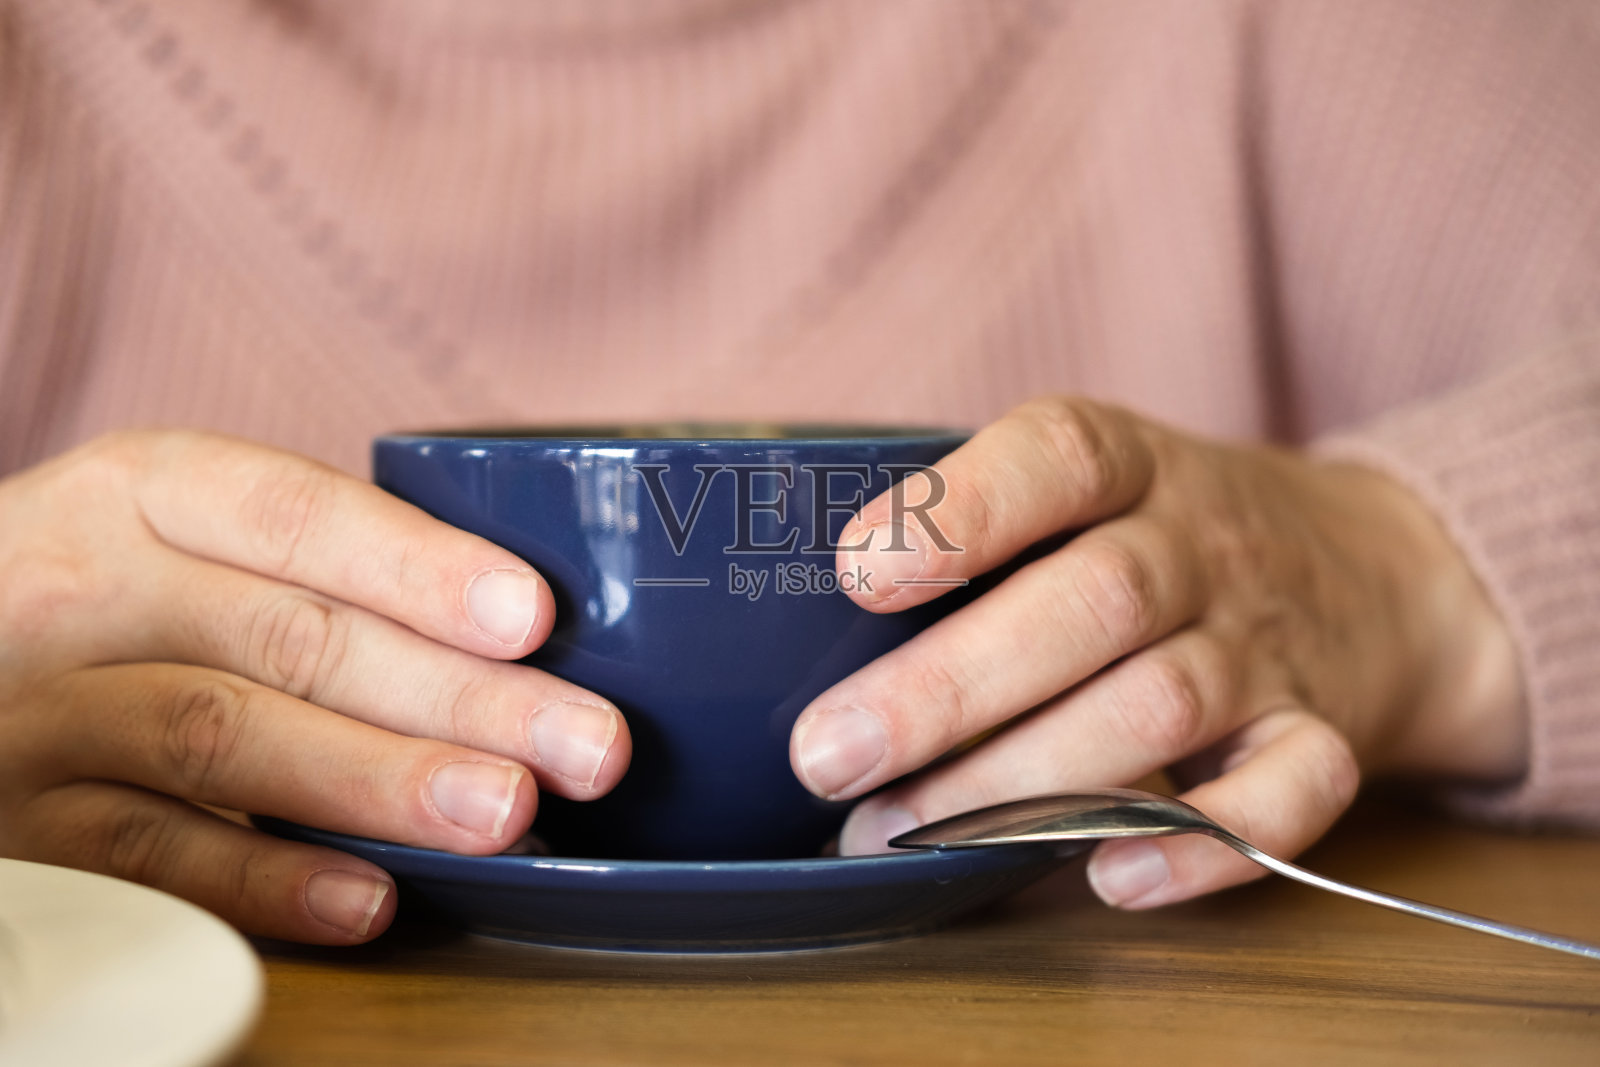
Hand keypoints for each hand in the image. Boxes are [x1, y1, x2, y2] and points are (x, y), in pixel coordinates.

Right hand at [0, 431, 629, 942]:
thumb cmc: (114, 604)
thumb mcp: (183, 547)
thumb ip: (312, 574)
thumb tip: (521, 650)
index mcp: (147, 494)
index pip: (295, 514)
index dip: (419, 565)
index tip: (534, 615)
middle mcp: (87, 587)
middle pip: (293, 636)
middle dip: (457, 695)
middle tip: (586, 743)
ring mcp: (44, 709)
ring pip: (223, 737)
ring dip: (377, 780)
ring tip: (505, 813)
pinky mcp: (24, 826)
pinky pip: (151, 856)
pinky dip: (268, 880)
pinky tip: (374, 897)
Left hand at [790, 397, 1523, 907]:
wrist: (1374, 571)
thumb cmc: (1161, 534)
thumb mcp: (1086, 487)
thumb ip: (973, 528)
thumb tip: (792, 627)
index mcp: (1130, 464)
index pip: (1057, 458)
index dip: (958, 510)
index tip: (853, 572)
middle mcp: (1200, 546)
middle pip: (1093, 601)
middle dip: (949, 687)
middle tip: (828, 756)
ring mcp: (1265, 642)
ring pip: (1161, 704)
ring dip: (1026, 780)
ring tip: (899, 831)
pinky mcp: (1322, 731)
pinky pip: (1290, 789)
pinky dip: (1205, 845)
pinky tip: (1108, 876)